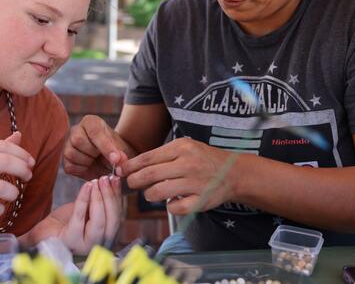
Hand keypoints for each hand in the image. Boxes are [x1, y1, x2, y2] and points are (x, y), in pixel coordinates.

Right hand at [0, 132, 34, 230]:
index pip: (2, 146)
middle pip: (3, 162)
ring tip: (13, 195)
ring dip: (13, 192)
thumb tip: (19, 135)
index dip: (21, 153)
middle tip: (28, 177)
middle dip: (22, 169)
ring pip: (0, 187)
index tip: (31, 163)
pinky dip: (0, 209)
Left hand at [51, 175, 121, 253]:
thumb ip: (101, 201)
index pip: (118, 216)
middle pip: (112, 220)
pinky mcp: (71, 241)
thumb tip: (113, 181)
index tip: (115, 179)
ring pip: (99, 221)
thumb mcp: (88, 209)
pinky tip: (86, 186)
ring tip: (95, 181)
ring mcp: (85, 246)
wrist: (45, 232)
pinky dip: (84, 199)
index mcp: (106, 237)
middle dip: (109, 196)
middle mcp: (99, 245)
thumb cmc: (67, 221)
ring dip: (98, 197)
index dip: (117, 197)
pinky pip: (80, 217)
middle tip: (105, 179)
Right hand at [63, 115, 129, 180]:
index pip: (94, 131)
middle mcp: (76, 130)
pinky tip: (92, 167)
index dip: (105, 146)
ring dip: (88, 162)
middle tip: (105, 159)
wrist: (111, 160)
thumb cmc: (116, 150)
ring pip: (71, 153)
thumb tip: (118, 160)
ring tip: (98, 162)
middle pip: (78, 140)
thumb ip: (120, 153)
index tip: (116, 159)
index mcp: (91, 122)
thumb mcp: (122, 149)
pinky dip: (82, 170)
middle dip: (93, 153)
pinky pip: (70, 166)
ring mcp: (68, 145)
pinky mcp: (66, 160)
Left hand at [121, 138, 236, 214]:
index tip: (121, 171)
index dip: (130, 166)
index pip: (147, 158)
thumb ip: (161, 155)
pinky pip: (175, 208)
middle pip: (150, 175)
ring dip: (149, 195)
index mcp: (181, 148)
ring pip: (159, 192)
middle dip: (134, 181)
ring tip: (151, 193)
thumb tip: (131, 165)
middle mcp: (188, 164)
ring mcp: (195, 183)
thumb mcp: (184, 147)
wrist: (233, 172)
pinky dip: (169, 207)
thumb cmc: (202, 158)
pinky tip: (172, 202)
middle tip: (130, 183)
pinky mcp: (201, 200)